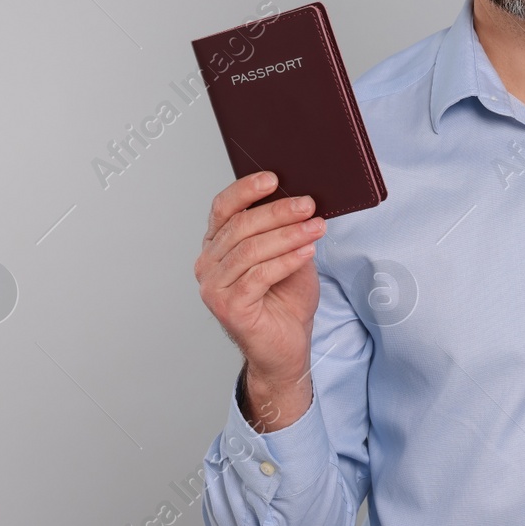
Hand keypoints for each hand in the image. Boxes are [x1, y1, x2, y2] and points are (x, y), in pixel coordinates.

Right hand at [195, 171, 324, 431]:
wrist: (287, 348)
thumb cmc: (285, 301)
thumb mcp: (290, 255)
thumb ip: (287, 231)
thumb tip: (302, 200)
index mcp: (217, 246)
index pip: (224, 208)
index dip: (246, 190)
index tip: (274, 178)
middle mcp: (208, 264)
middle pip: (240, 226)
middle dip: (278, 212)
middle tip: (308, 204)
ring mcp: (214, 287)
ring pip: (250, 250)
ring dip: (288, 235)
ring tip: (315, 228)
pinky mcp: (228, 307)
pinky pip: (258, 275)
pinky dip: (286, 260)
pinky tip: (307, 252)